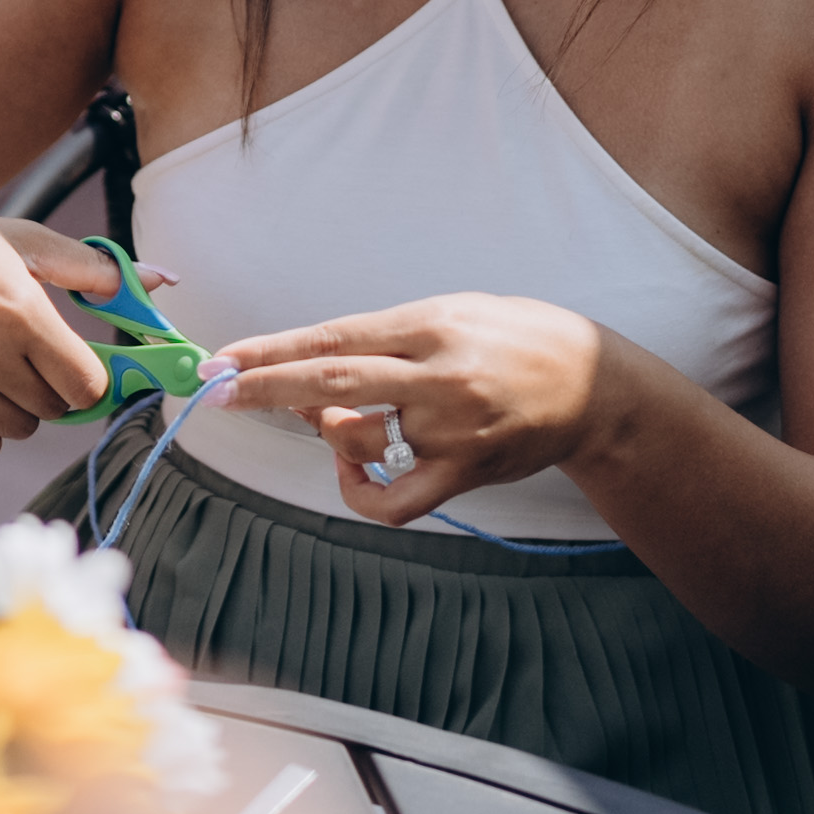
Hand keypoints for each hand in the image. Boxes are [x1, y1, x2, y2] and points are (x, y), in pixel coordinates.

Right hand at [0, 200, 122, 460]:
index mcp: (18, 309)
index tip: (75, 368)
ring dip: (14, 405)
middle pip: (55, 409)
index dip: (88, 381)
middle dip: (47, 387)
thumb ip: (91, 267)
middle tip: (17, 355)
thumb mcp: (17, 241)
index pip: (87, 384)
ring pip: (19, 428)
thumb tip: (160, 282)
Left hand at [212, 292, 622, 526]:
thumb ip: (386, 340)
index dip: (274, 350)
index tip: (226, 358)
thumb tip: (315, 371)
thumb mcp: (452, 312)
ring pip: (360, 440)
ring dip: (331, 432)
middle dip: (269, 386)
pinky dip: (361, 492)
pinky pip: (393, 501)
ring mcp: (452, 429)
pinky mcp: (465, 472)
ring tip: (341, 419)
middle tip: (222, 388)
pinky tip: (355, 472)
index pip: (335, 336)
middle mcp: (439, 375)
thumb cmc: (514, 338)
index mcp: (432, 324)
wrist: (592, 384)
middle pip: (333, 380)